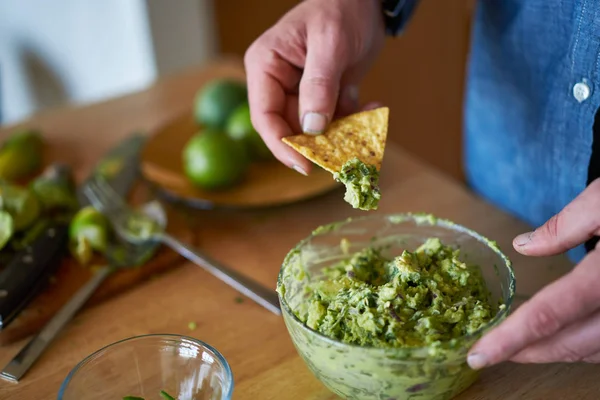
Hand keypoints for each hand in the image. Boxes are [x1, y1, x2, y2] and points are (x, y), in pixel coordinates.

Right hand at [244, 0, 384, 174]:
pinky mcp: (325, 97)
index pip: (265, 115)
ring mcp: (302, 92)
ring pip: (315, 131)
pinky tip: (373, 106)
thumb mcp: (330, 44)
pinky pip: (336, 121)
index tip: (305, 165)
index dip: (281, 145)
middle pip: (289, 128)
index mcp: (266, 66)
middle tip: (345, 152)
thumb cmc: (341, 8)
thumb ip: (319, 85)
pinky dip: (355, 122)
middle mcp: (279, 82)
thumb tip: (311, 128)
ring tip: (366, 122)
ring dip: (341, 134)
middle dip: (317, 143)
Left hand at [467, 179, 599, 368]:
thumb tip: (523, 247)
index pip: (549, 315)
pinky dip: (587, 344)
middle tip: (492, 352)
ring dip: (559, 351)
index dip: (510, 340)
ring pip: (597, 351)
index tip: (479, 355)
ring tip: (523, 343)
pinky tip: (568, 333)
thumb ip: (566, 225)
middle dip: (529, 351)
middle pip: (572, 343)